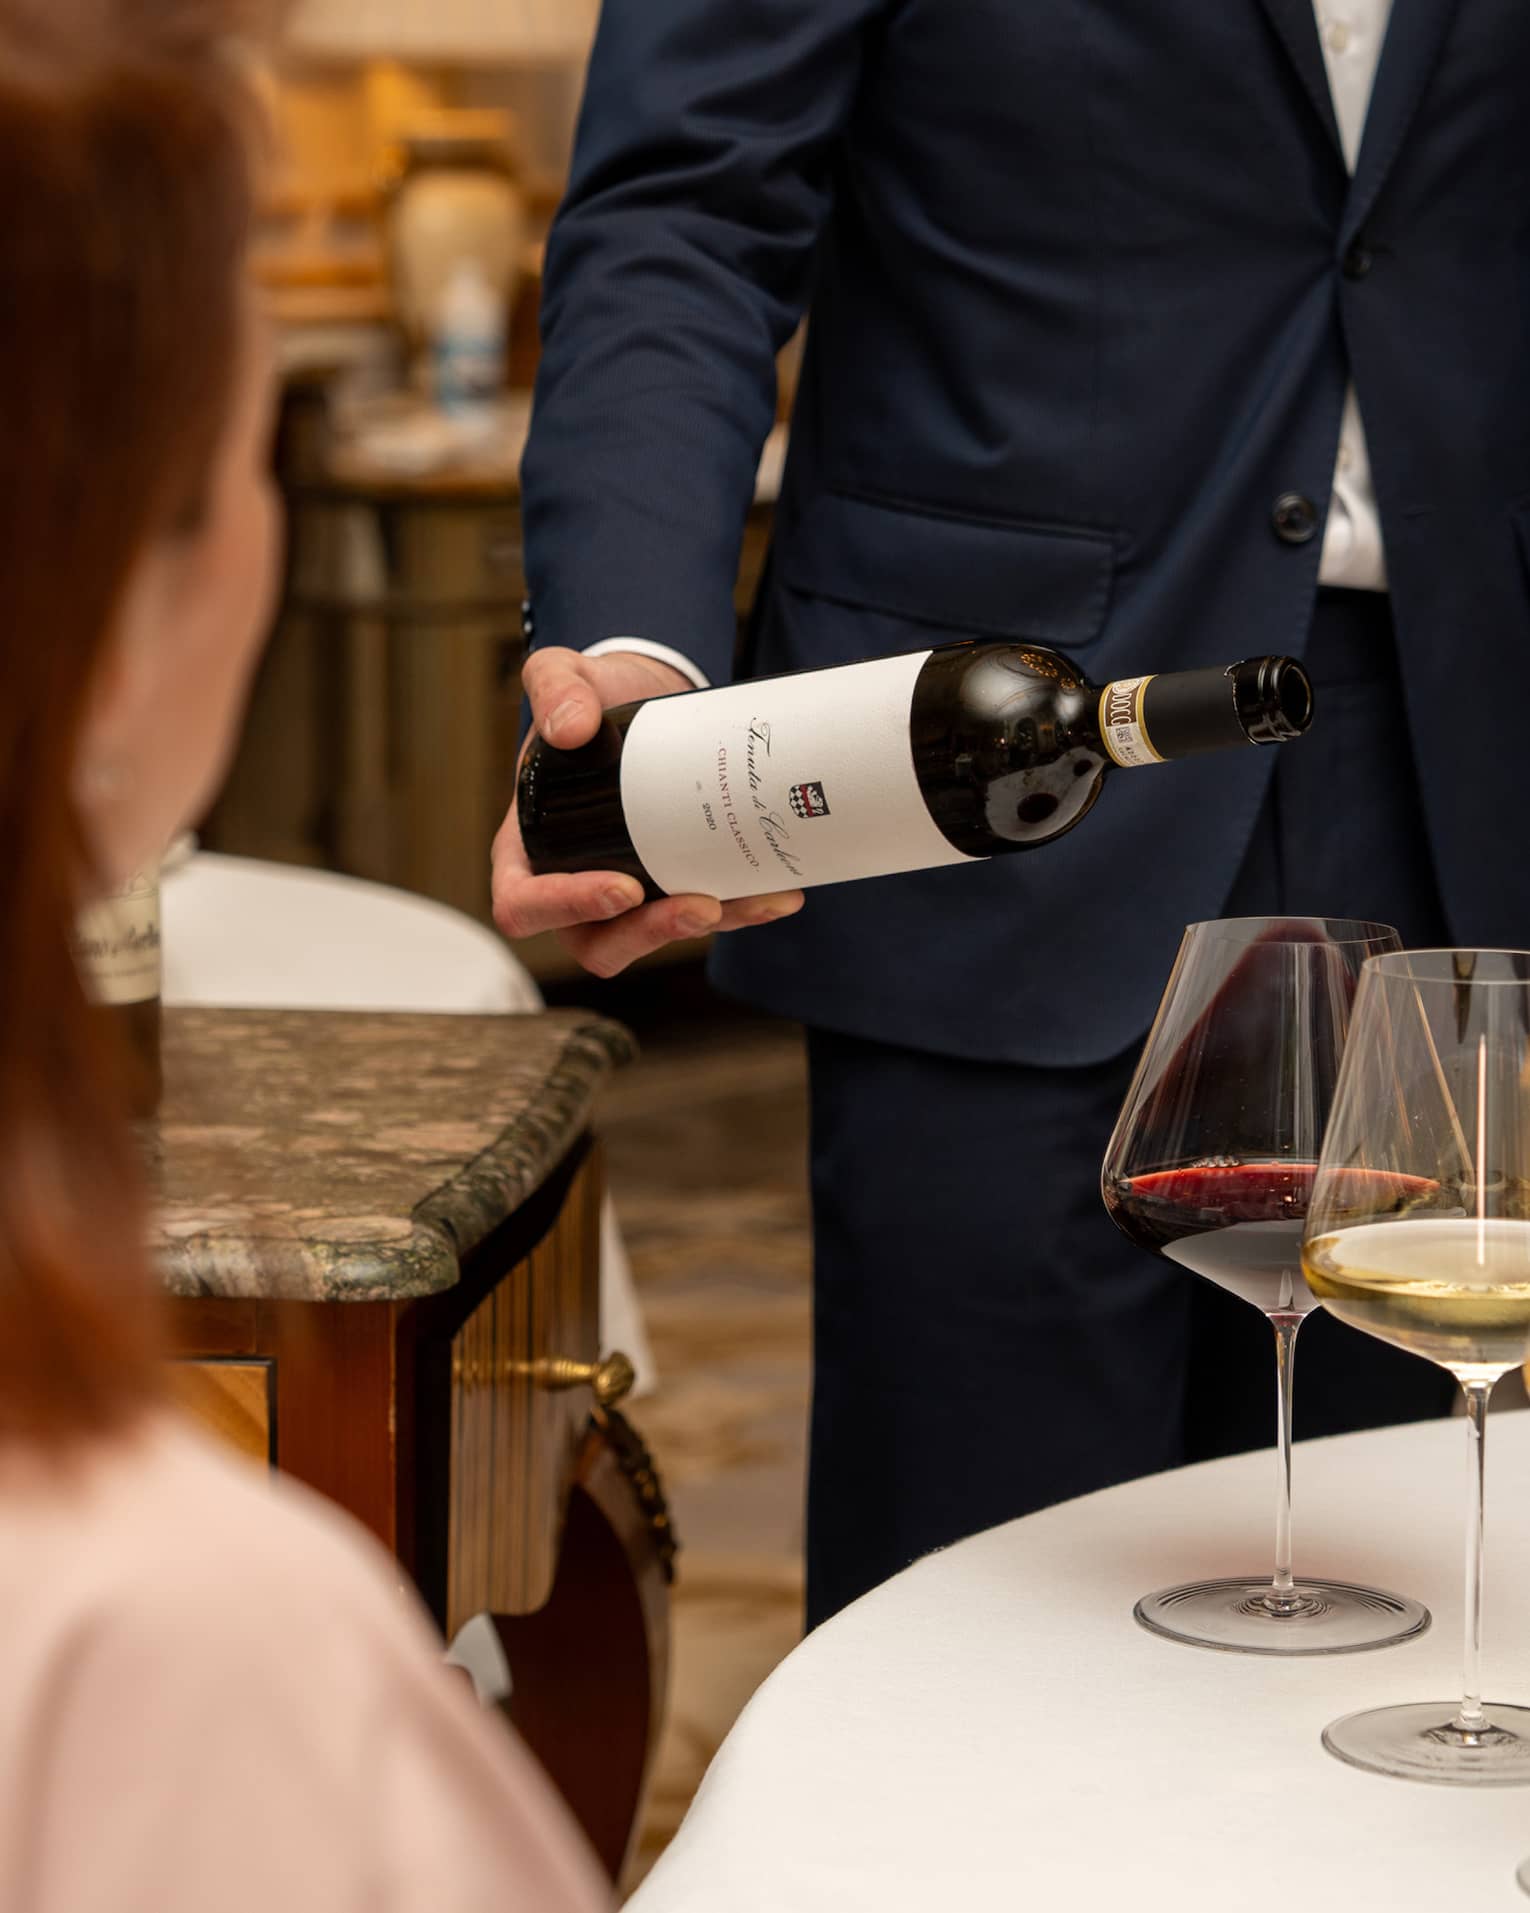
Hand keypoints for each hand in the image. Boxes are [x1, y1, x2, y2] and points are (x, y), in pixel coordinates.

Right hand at [491, 647, 803, 976]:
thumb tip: (569, 728)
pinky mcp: (669, 889)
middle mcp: (570, 883)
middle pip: (594, 942)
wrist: (647, 697)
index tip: (623, 887)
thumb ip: (556, 688)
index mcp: (526, 850)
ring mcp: (622, 895)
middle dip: (650, 935)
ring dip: (704, 930)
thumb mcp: (565, 675)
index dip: (567, 909)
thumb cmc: (592, 699)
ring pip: (652, 939)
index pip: (525, 904)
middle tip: (701, 906)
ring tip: (753, 900)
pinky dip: (740, 910)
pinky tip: (776, 893)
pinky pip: (699, 917)